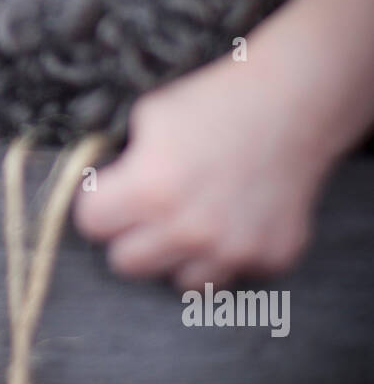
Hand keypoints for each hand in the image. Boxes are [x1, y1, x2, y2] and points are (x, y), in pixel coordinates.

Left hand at [72, 53, 330, 289]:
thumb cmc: (216, 102)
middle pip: (126, 264)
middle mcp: (189, 230)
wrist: (293, 102)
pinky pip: (233, 274)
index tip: (111, 195)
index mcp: (149, 191)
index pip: (91, 225)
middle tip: (150, 212)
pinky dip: (229, 254)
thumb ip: (121, 164)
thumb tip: (101, 190)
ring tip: (193, 221)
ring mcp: (233, 250)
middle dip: (131, 236)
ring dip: (180, 257)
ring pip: (180, 282)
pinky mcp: (270, 257)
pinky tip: (235, 220)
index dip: (98, 204)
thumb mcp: (149, 117)